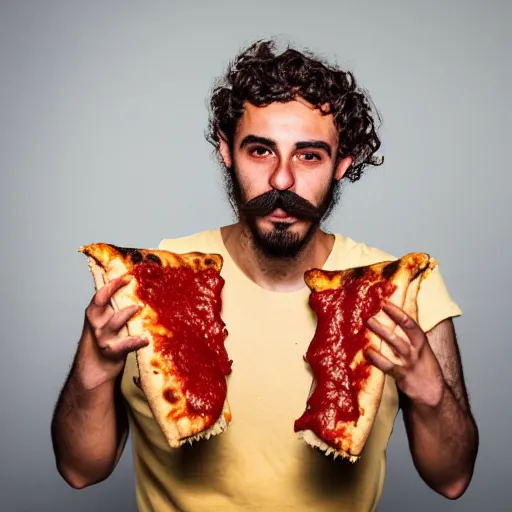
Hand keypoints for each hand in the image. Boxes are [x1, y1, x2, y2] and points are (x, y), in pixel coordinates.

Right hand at [75, 275, 148, 389]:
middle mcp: (96, 323)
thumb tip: (135, 287)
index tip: (127, 275)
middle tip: (130, 281)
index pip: (100, 294)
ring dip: (127, 312)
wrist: (96, 368)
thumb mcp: (107, 320)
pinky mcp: (113, 351)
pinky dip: (136, 341)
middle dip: (113, 289)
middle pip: (100, 302)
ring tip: (139, 307)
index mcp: (95, 313)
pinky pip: (125, 345)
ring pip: (114, 322)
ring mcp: (103, 337)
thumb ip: (115, 306)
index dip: (112, 283)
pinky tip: (146, 338)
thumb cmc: (107, 338)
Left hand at [365, 300, 444, 407]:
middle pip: (401, 331)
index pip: (410, 322)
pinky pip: (388, 366)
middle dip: (388, 320)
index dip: (397, 312)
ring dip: (381, 333)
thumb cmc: (422, 367)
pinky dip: (377, 358)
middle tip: (371, 312)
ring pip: (395, 344)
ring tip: (368, 324)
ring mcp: (409, 363)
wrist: (432, 393)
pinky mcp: (403, 376)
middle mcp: (416, 350)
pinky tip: (367, 352)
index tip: (385, 303)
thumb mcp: (420, 348)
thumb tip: (391, 318)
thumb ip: (407, 334)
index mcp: (420, 341)